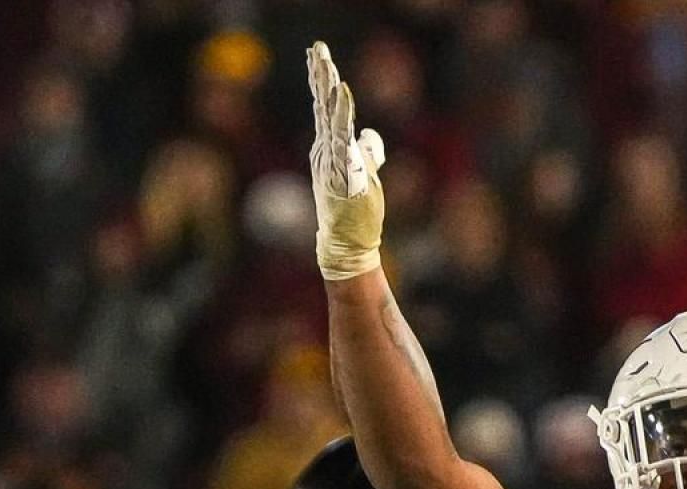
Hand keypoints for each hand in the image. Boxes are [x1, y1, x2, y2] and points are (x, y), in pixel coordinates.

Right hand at [307, 41, 386, 279]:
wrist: (346, 243)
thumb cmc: (355, 213)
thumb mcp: (364, 175)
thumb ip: (366, 152)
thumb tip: (369, 135)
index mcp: (331, 148)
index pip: (326, 108)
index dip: (323, 81)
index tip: (318, 54)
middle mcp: (327, 150)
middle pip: (323, 107)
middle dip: (320, 77)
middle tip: (317, 49)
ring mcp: (331, 161)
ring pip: (329, 119)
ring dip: (329, 92)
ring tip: (328, 66)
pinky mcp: (339, 173)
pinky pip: (340, 139)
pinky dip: (341, 116)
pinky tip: (342, 96)